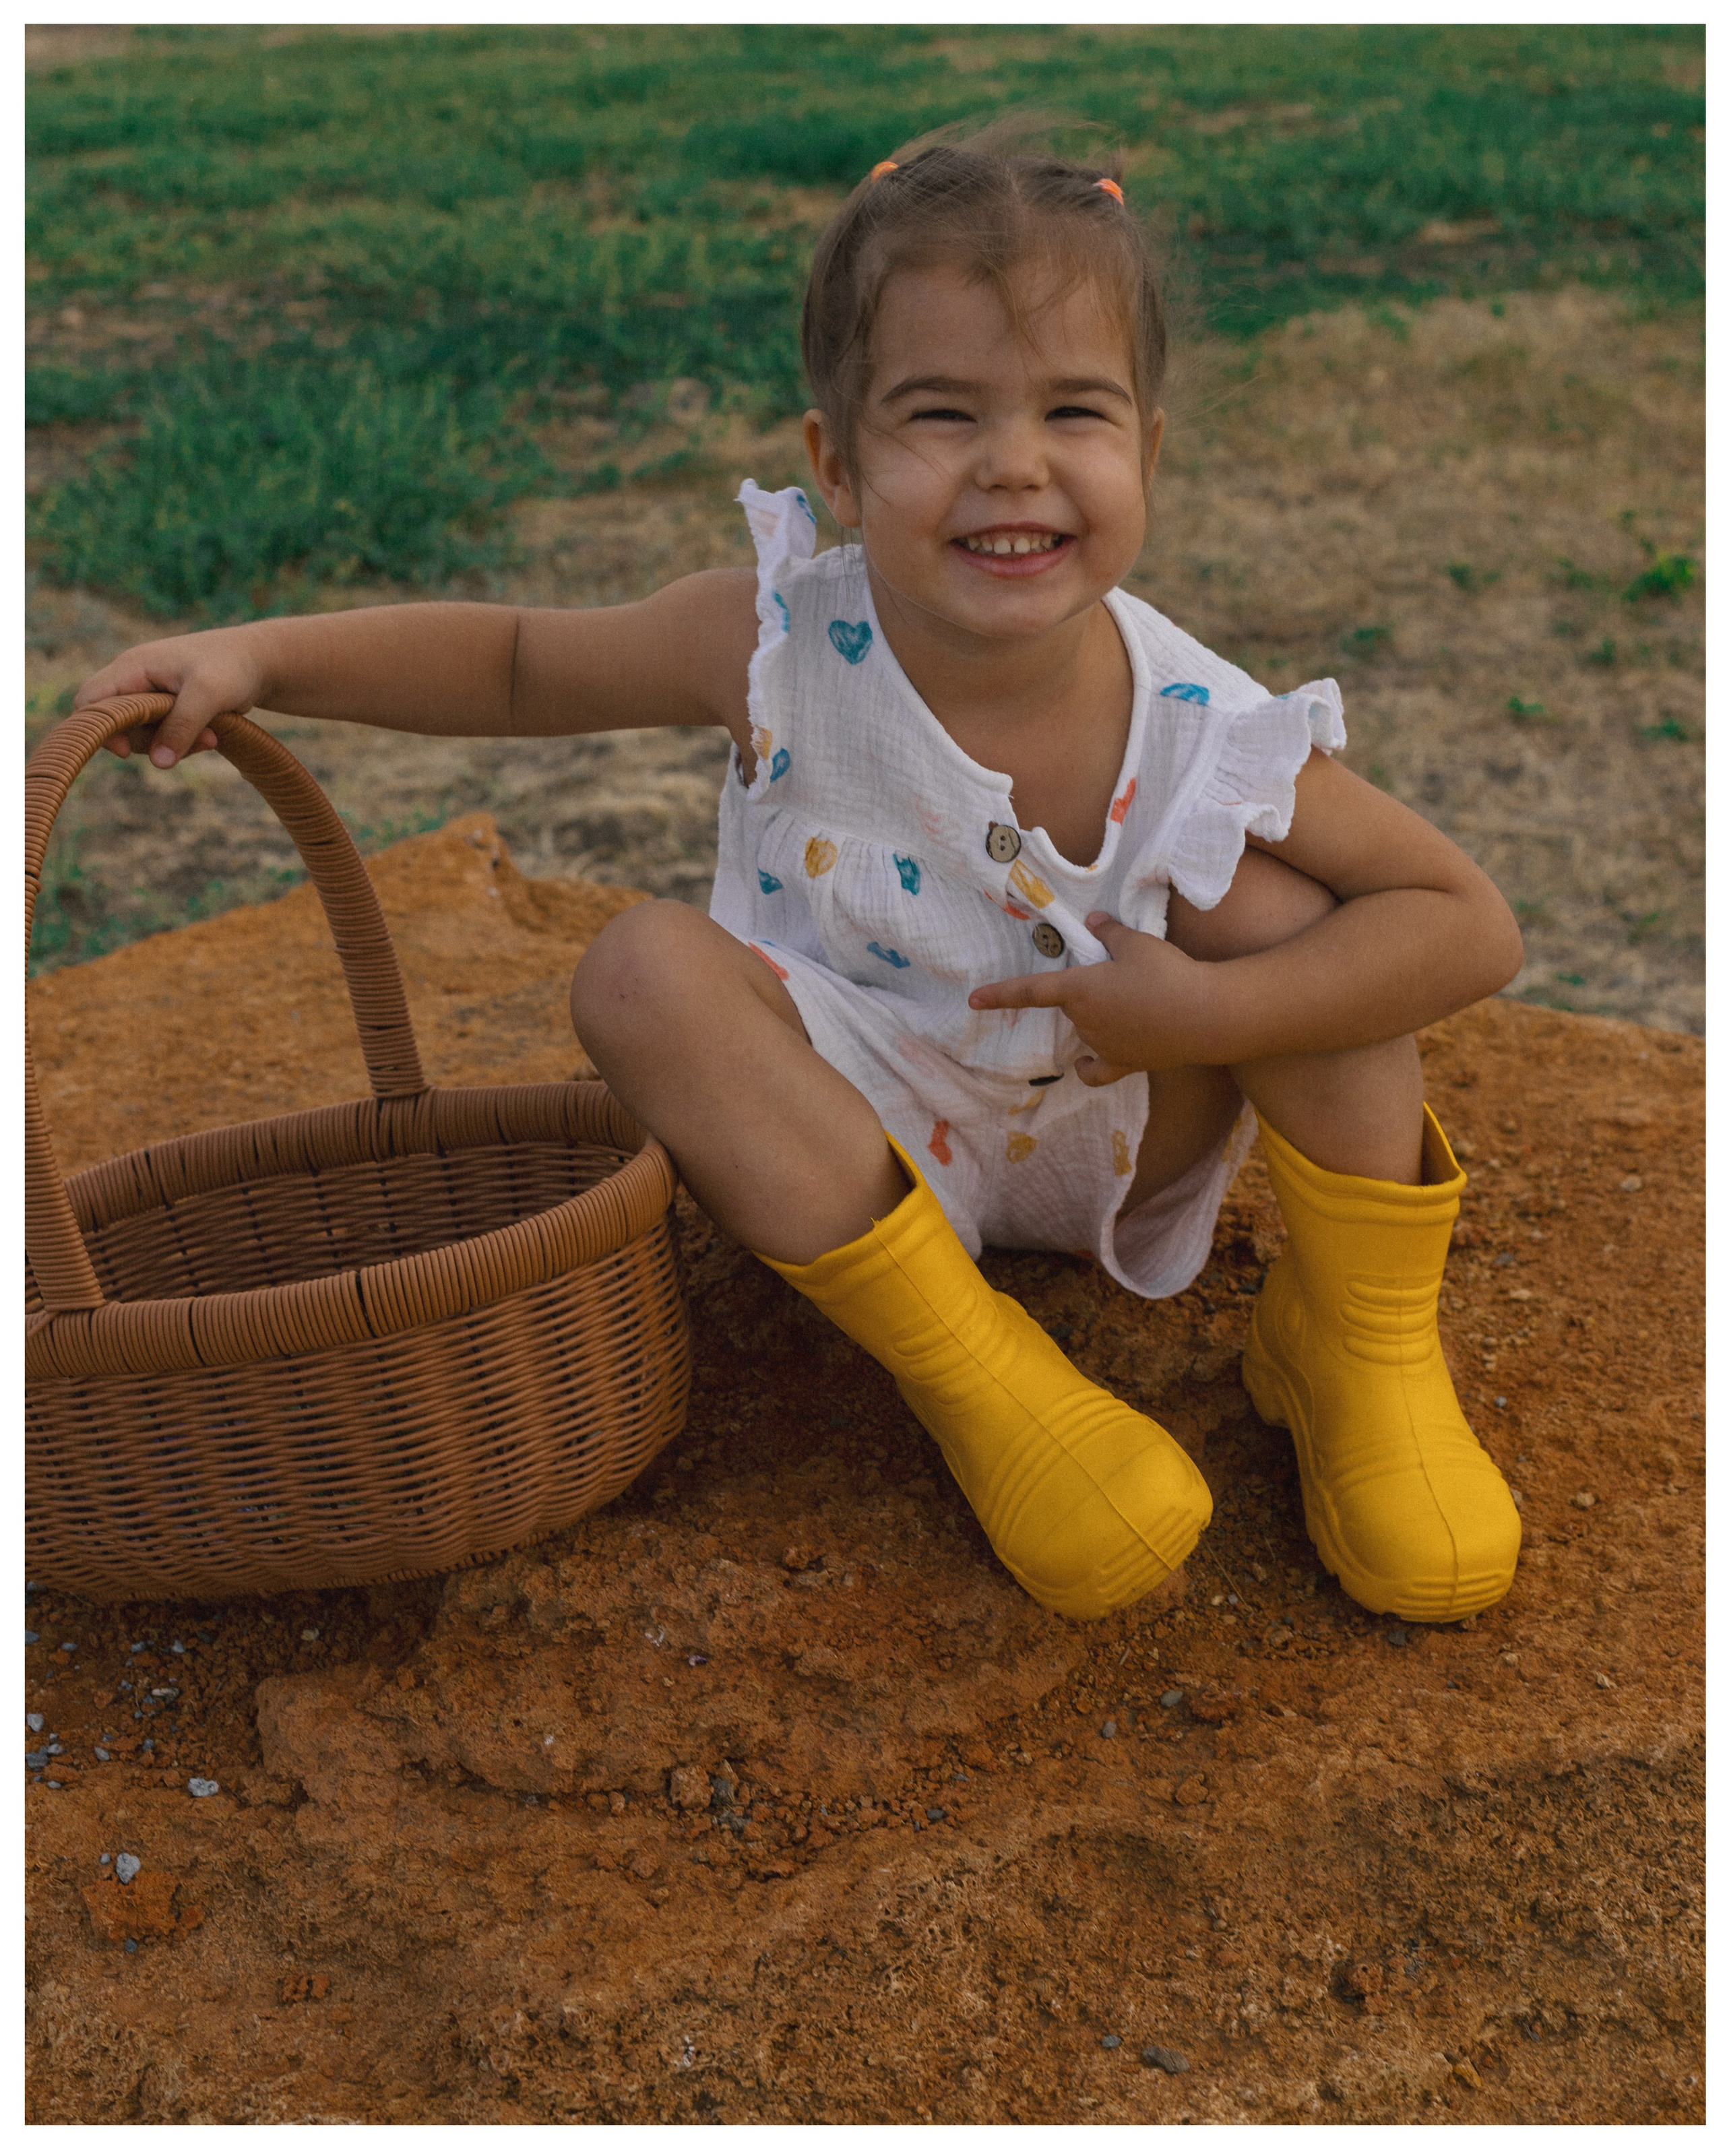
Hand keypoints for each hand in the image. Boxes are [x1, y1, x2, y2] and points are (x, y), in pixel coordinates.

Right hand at [73, 626, 268, 765]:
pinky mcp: (168, 711)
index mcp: (133, 667)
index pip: (90, 699)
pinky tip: (212, 736)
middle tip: (198, 740)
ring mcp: (151, 697)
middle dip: (153, 741)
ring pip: (143, 737)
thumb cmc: (231, 667)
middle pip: (118, 726)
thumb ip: (181, 726)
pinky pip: (164, 738)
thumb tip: (159, 762)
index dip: (99, 728)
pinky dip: (185, 743)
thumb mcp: (208, 694)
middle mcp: (136, 681)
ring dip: (175, 745)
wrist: (259, 662)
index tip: (126, 751)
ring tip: (211, 737)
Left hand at [968, 911, 1221, 1082]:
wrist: (1207, 1015)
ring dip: (1100, 1017)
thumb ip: (1110, 933)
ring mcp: (1103, 1046)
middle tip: (1126, 976)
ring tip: (1140, 999)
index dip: (1000, 995)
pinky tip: (1084, 1063)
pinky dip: (1088, 1066)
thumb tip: (1093, 922)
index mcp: (1079, 990)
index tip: (974, 1000)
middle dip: (1088, 991)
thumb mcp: (1137, 943)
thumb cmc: (1168, 974)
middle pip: (1071, 1006)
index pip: (1030, 992)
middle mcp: (1084, 1022)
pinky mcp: (1126, 1063)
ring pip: (1087, 1029)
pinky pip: (1096, 1069)